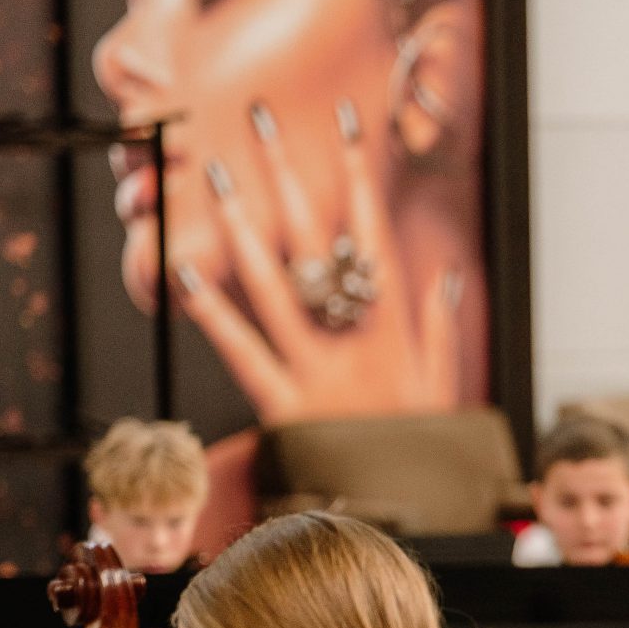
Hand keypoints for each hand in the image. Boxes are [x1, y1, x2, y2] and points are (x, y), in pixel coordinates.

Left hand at [174, 97, 461, 423]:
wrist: (404, 509)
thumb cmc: (421, 446)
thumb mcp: (445, 387)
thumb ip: (444, 331)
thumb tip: (444, 278)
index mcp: (394, 325)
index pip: (372, 230)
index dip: (358, 172)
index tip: (345, 120)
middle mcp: (354, 336)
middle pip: (315, 239)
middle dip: (288, 172)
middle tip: (261, 118)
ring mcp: (317, 368)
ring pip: (273, 283)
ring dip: (240, 225)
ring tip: (214, 174)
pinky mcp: (284, 405)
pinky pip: (243, 352)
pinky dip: (212, 314)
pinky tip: (183, 276)